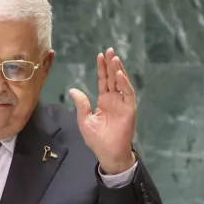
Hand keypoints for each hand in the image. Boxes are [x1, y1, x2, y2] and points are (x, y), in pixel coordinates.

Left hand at [68, 47, 137, 174]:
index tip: (100, 55)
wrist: (108, 153)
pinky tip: (119, 75)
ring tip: (114, 58)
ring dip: (118, 70)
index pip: (103, 81)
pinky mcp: (129, 109)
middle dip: (111, 64)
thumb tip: (73, 90)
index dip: (101, 69)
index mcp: (104, 101)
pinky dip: (124, 84)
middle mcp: (114, 99)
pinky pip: (128, 94)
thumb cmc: (97, 140)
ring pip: (121, 83)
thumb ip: (81, 104)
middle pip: (112, 78)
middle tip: (109, 50)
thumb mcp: (85, 120)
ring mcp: (123, 103)